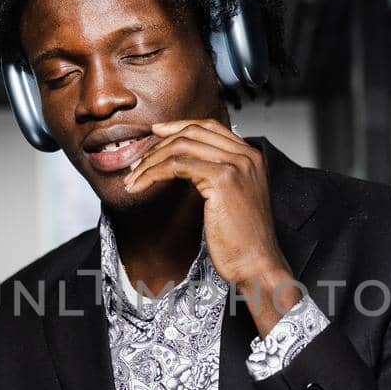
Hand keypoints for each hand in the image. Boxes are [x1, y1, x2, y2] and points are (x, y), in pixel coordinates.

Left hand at [121, 119, 302, 332]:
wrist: (256, 263)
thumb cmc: (243, 240)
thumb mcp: (233, 198)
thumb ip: (217, 175)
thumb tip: (184, 163)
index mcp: (252, 156)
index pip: (209, 126)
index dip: (179, 127)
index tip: (157, 134)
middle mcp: (247, 155)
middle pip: (193, 133)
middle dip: (160, 145)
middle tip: (138, 161)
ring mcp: (236, 165)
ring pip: (181, 147)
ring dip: (151, 161)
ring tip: (135, 177)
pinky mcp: (222, 179)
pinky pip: (177, 166)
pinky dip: (153, 173)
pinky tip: (141, 185)